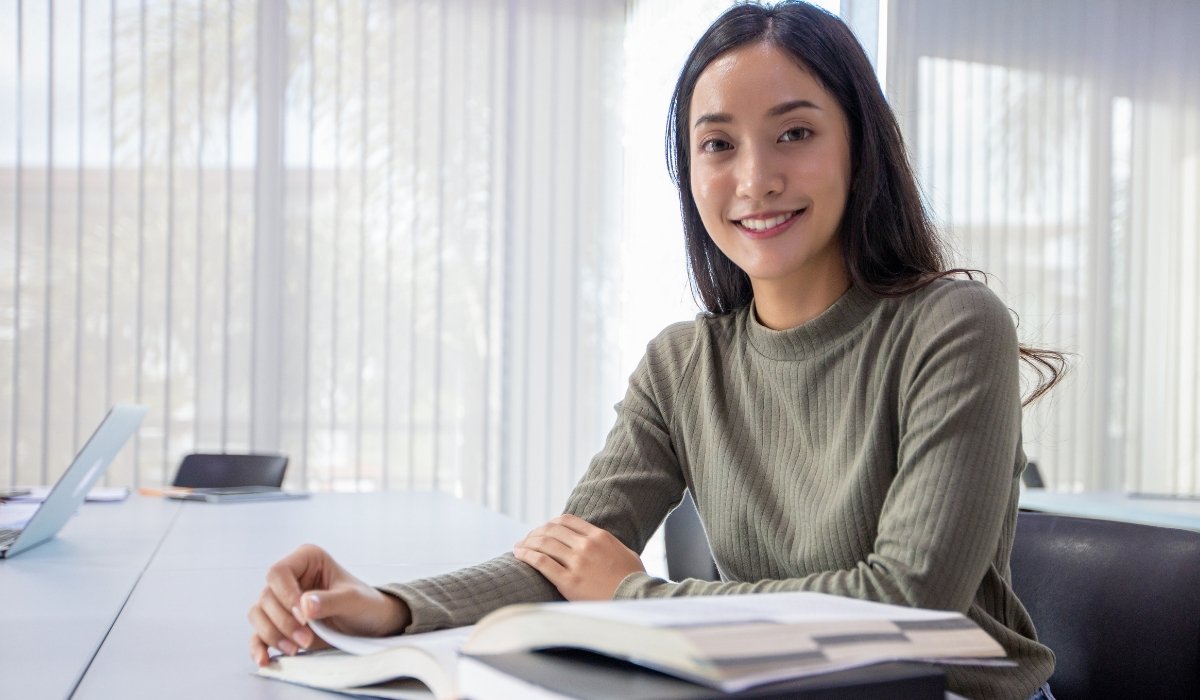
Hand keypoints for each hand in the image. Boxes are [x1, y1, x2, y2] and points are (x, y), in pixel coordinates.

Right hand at [247, 544, 410, 666]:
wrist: (370, 624)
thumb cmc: (365, 604)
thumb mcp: (354, 600)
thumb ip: (331, 601)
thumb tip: (304, 604)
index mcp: (307, 559)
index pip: (279, 573)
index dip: (286, 596)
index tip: (304, 617)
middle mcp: (290, 577)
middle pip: (266, 597)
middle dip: (284, 622)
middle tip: (306, 639)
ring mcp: (282, 601)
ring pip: (258, 615)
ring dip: (274, 635)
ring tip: (297, 648)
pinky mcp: (279, 623)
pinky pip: (258, 633)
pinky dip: (259, 647)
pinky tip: (265, 659)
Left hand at [513, 514, 645, 600]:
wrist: (636, 600)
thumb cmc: (633, 580)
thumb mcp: (625, 553)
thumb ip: (608, 545)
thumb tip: (599, 543)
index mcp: (599, 536)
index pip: (567, 520)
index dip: (551, 523)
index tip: (543, 530)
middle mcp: (586, 545)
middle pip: (552, 530)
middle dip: (536, 533)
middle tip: (527, 539)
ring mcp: (577, 562)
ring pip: (544, 543)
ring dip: (527, 543)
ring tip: (518, 546)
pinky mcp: (568, 581)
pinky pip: (541, 562)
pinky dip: (527, 556)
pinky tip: (519, 555)